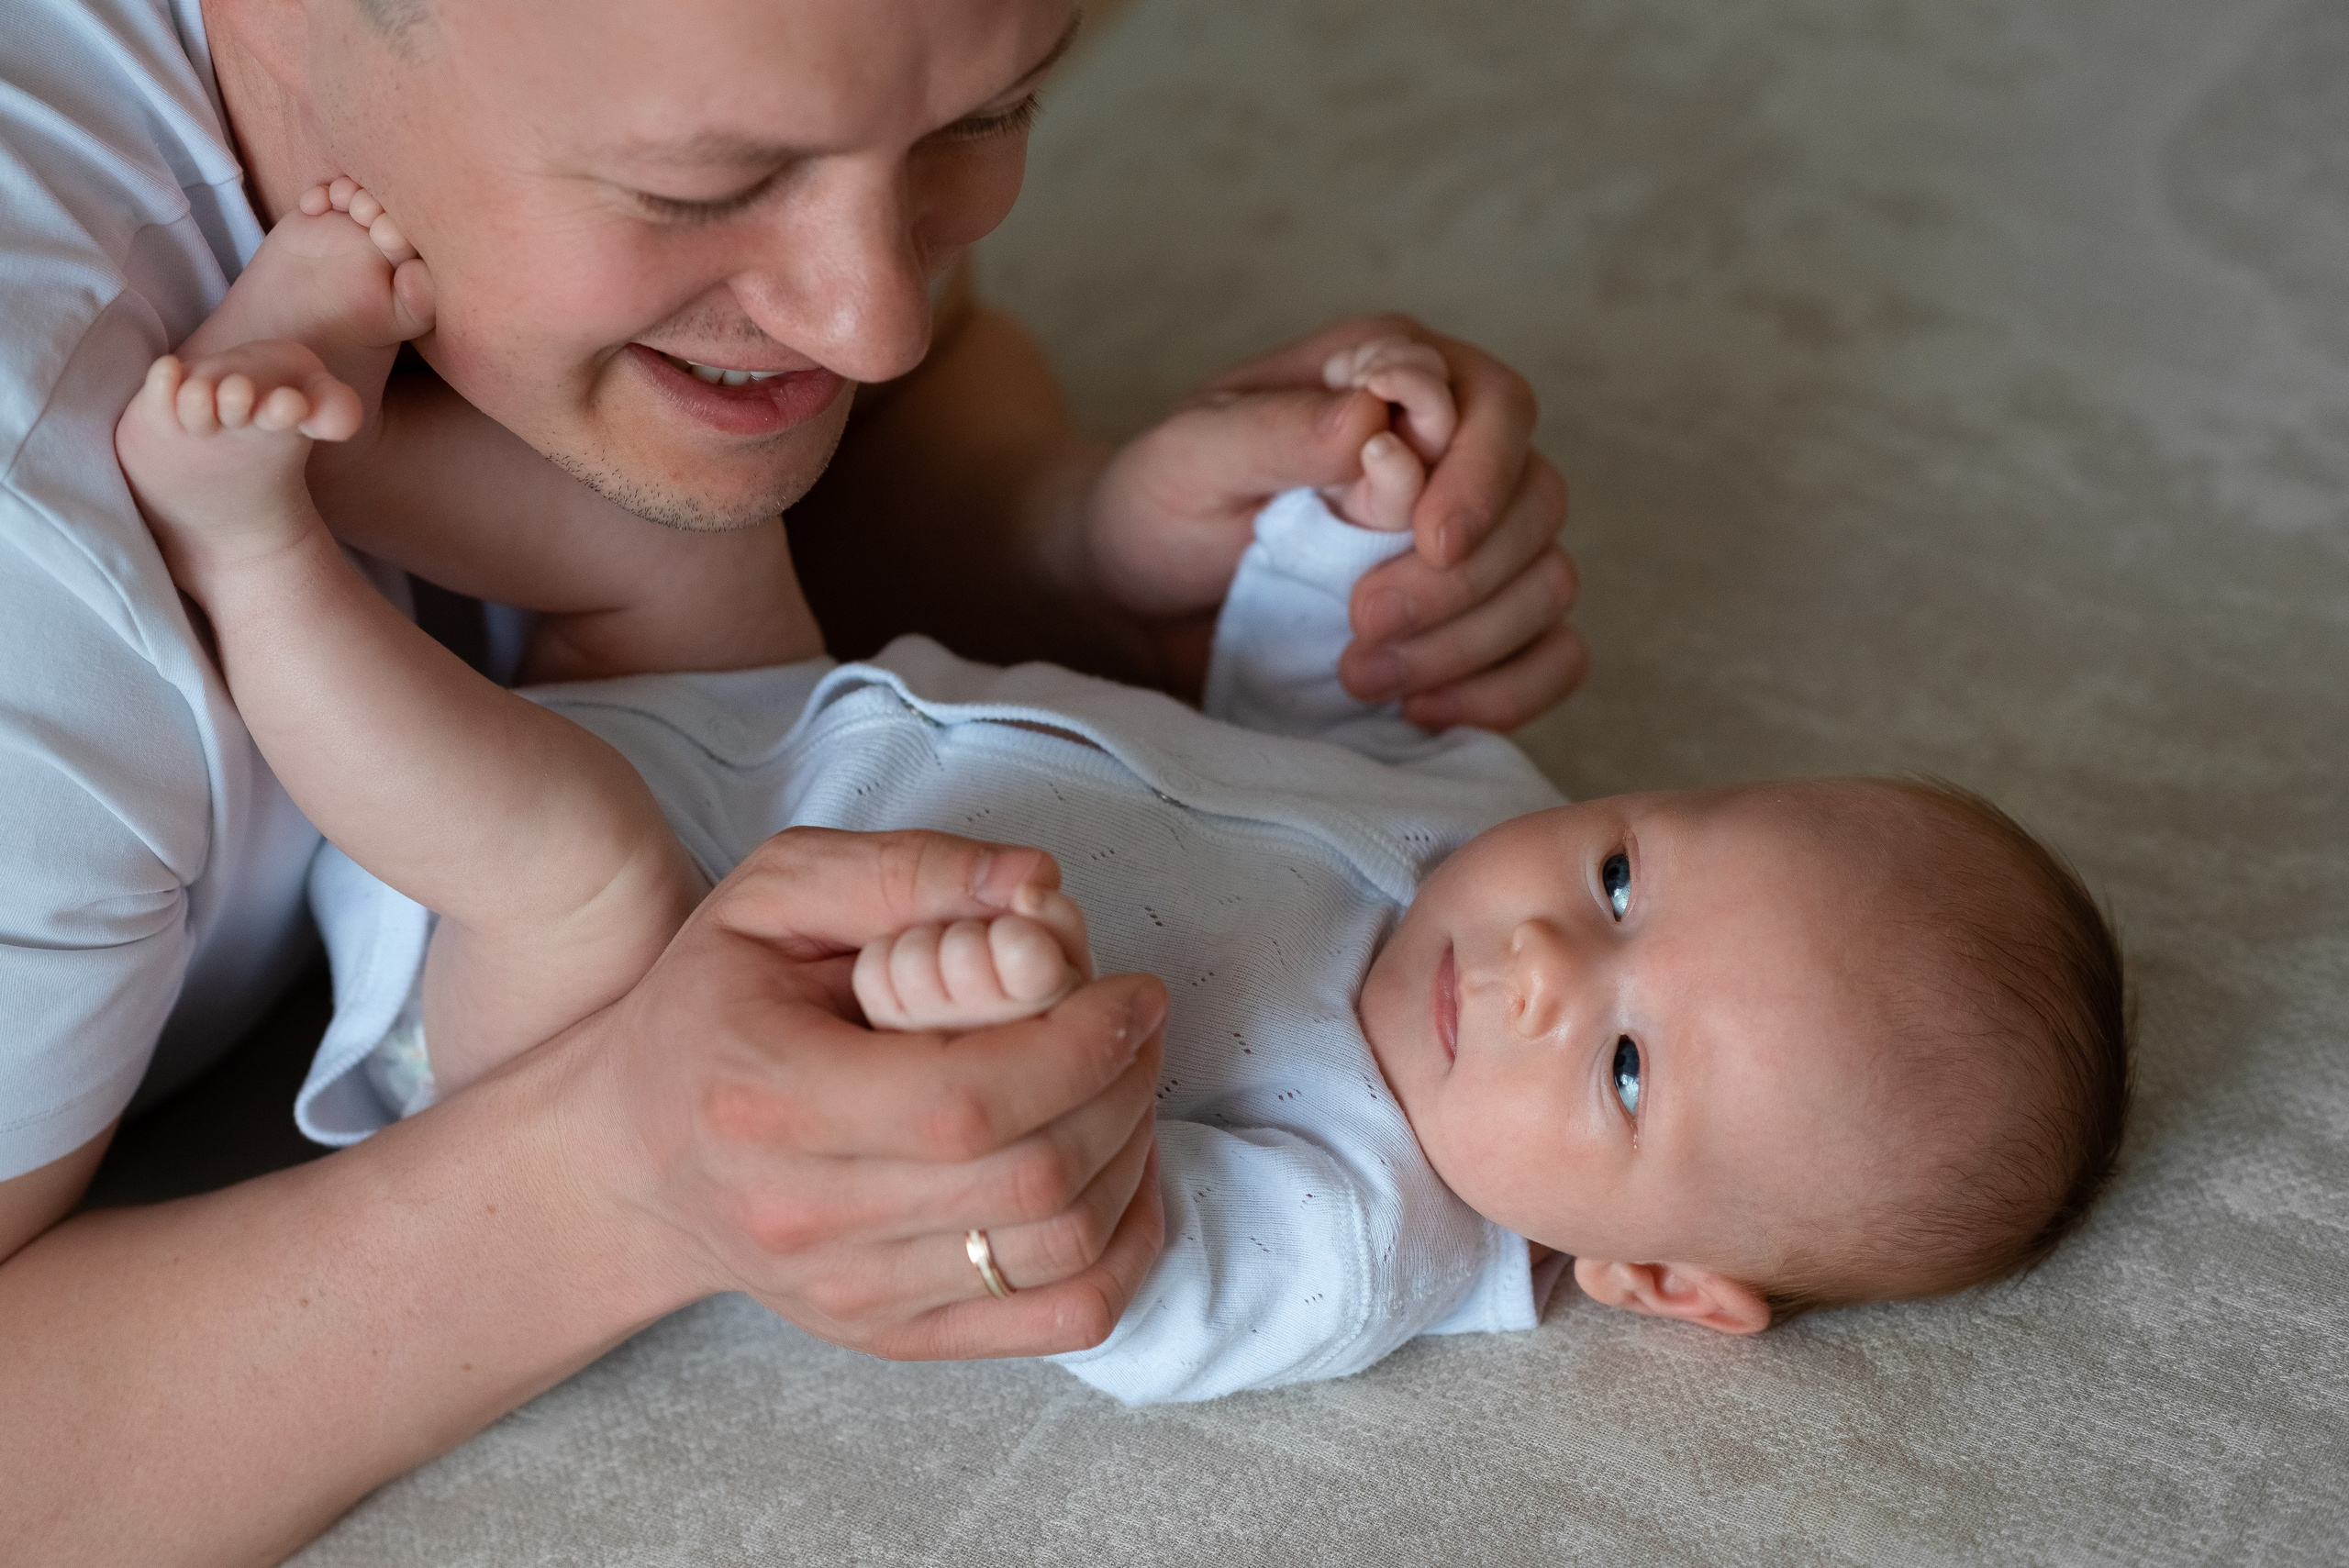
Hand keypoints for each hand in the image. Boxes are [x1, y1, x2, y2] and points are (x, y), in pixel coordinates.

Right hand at [565, 827, 1164, 1357]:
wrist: (629, 1161)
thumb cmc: (707, 1011)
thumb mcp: (774, 897)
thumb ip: (907, 873)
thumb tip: (1039, 884)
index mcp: (766, 1099)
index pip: (968, 1100)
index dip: (1080, 1044)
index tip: (1129, 990)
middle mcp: (805, 1220)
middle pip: (1032, 1177)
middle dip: (1121, 1086)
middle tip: (1133, 1021)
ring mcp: (852, 1297)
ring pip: (1062, 1249)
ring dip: (1132, 1154)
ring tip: (1121, 1079)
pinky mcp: (895, 1337)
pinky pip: (1065, 1315)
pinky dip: (1126, 1241)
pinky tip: (1119, 1168)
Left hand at [1080, 314, 1584, 728]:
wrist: (1136, 599)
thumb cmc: (1161, 508)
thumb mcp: (1190, 459)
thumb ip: (1279, 431)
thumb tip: (1378, 420)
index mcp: (1394, 375)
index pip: (1497, 406)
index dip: (1479, 475)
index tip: (1424, 540)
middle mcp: (1453, 450)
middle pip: (1537, 502)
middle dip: (1459, 579)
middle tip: (1360, 622)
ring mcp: (1475, 543)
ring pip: (1548, 582)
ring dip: (1468, 641)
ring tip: (1356, 675)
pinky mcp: (1474, 626)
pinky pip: (1552, 656)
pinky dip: (1507, 691)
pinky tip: (1421, 710)